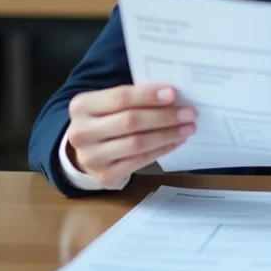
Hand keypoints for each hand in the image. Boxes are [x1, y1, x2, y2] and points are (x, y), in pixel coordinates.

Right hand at [66, 84, 195, 185]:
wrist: (88, 151)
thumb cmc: (106, 120)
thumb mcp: (109, 103)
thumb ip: (133, 97)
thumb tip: (171, 95)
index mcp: (81, 106)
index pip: (120, 98)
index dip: (148, 96)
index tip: (174, 94)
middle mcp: (81, 132)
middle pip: (130, 121)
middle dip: (164, 116)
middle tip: (189, 112)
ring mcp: (91, 157)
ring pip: (137, 143)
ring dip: (167, 134)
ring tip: (187, 127)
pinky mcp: (104, 176)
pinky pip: (140, 161)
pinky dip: (161, 150)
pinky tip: (176, 141)